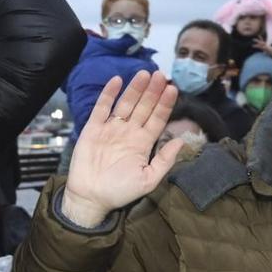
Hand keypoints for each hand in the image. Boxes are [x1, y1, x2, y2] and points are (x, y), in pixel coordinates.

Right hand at [58, 71, 183, 227]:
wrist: (91, 197)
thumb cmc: (120, 191)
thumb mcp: (148, 180)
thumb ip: (164, 160)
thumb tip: (181, 141)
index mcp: (143, 143)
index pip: (157, 119)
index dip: (165, 104)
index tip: (172, 89)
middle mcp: (129, 132)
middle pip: (144, 107)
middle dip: (152, 91)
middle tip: (161, 75)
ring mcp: (111, 128)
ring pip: (126, 103)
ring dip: (135, 88)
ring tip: (145, 74)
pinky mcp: (94, 128)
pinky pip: (102, 107)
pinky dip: (109, 93)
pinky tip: (118, 80)